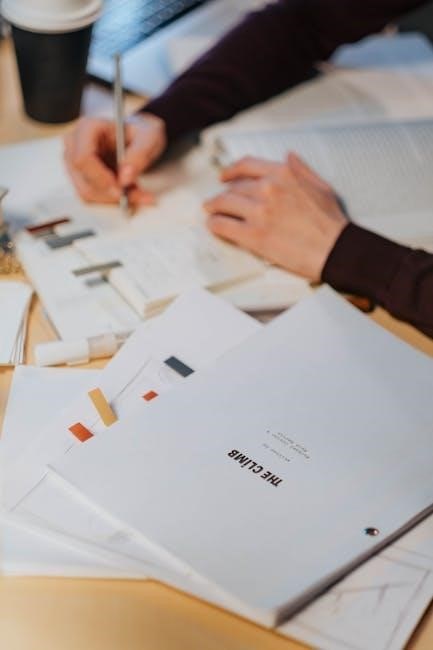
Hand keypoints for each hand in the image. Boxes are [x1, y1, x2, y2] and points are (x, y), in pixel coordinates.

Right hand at [63, 112, 166, 204]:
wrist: (137, 138)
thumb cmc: (140, 133)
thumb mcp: (148, 138)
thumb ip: (140, 155)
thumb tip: (124, 179)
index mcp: (87, 128)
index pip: (82, 158)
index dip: (100, 177)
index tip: (121, 188)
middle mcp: (75, 145)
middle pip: (84, 179)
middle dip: (111, 192)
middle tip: (137, 195)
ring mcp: (73, 163)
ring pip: (87, 192)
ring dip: (114, 199)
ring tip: (138, 192)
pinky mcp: (79, 177)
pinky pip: (92, 197)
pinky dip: (112, 200)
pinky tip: (129, 192)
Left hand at [204, 153, 347, 280]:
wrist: (335, 250)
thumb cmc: (330, 223)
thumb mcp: (320, 186)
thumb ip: (301, 169)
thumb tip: (288, 156)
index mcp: (283, 174)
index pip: (247, 166)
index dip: (231, 170)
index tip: (224, 176)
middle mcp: (268, 189)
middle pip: (234, 187)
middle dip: (224, 194)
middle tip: (217, 201)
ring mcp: (259, 212)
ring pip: (224, 204)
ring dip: (214, 207)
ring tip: (210, 211)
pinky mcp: (253, 235)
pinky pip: (224, 225)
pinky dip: (215, 225)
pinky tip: (213, 226)